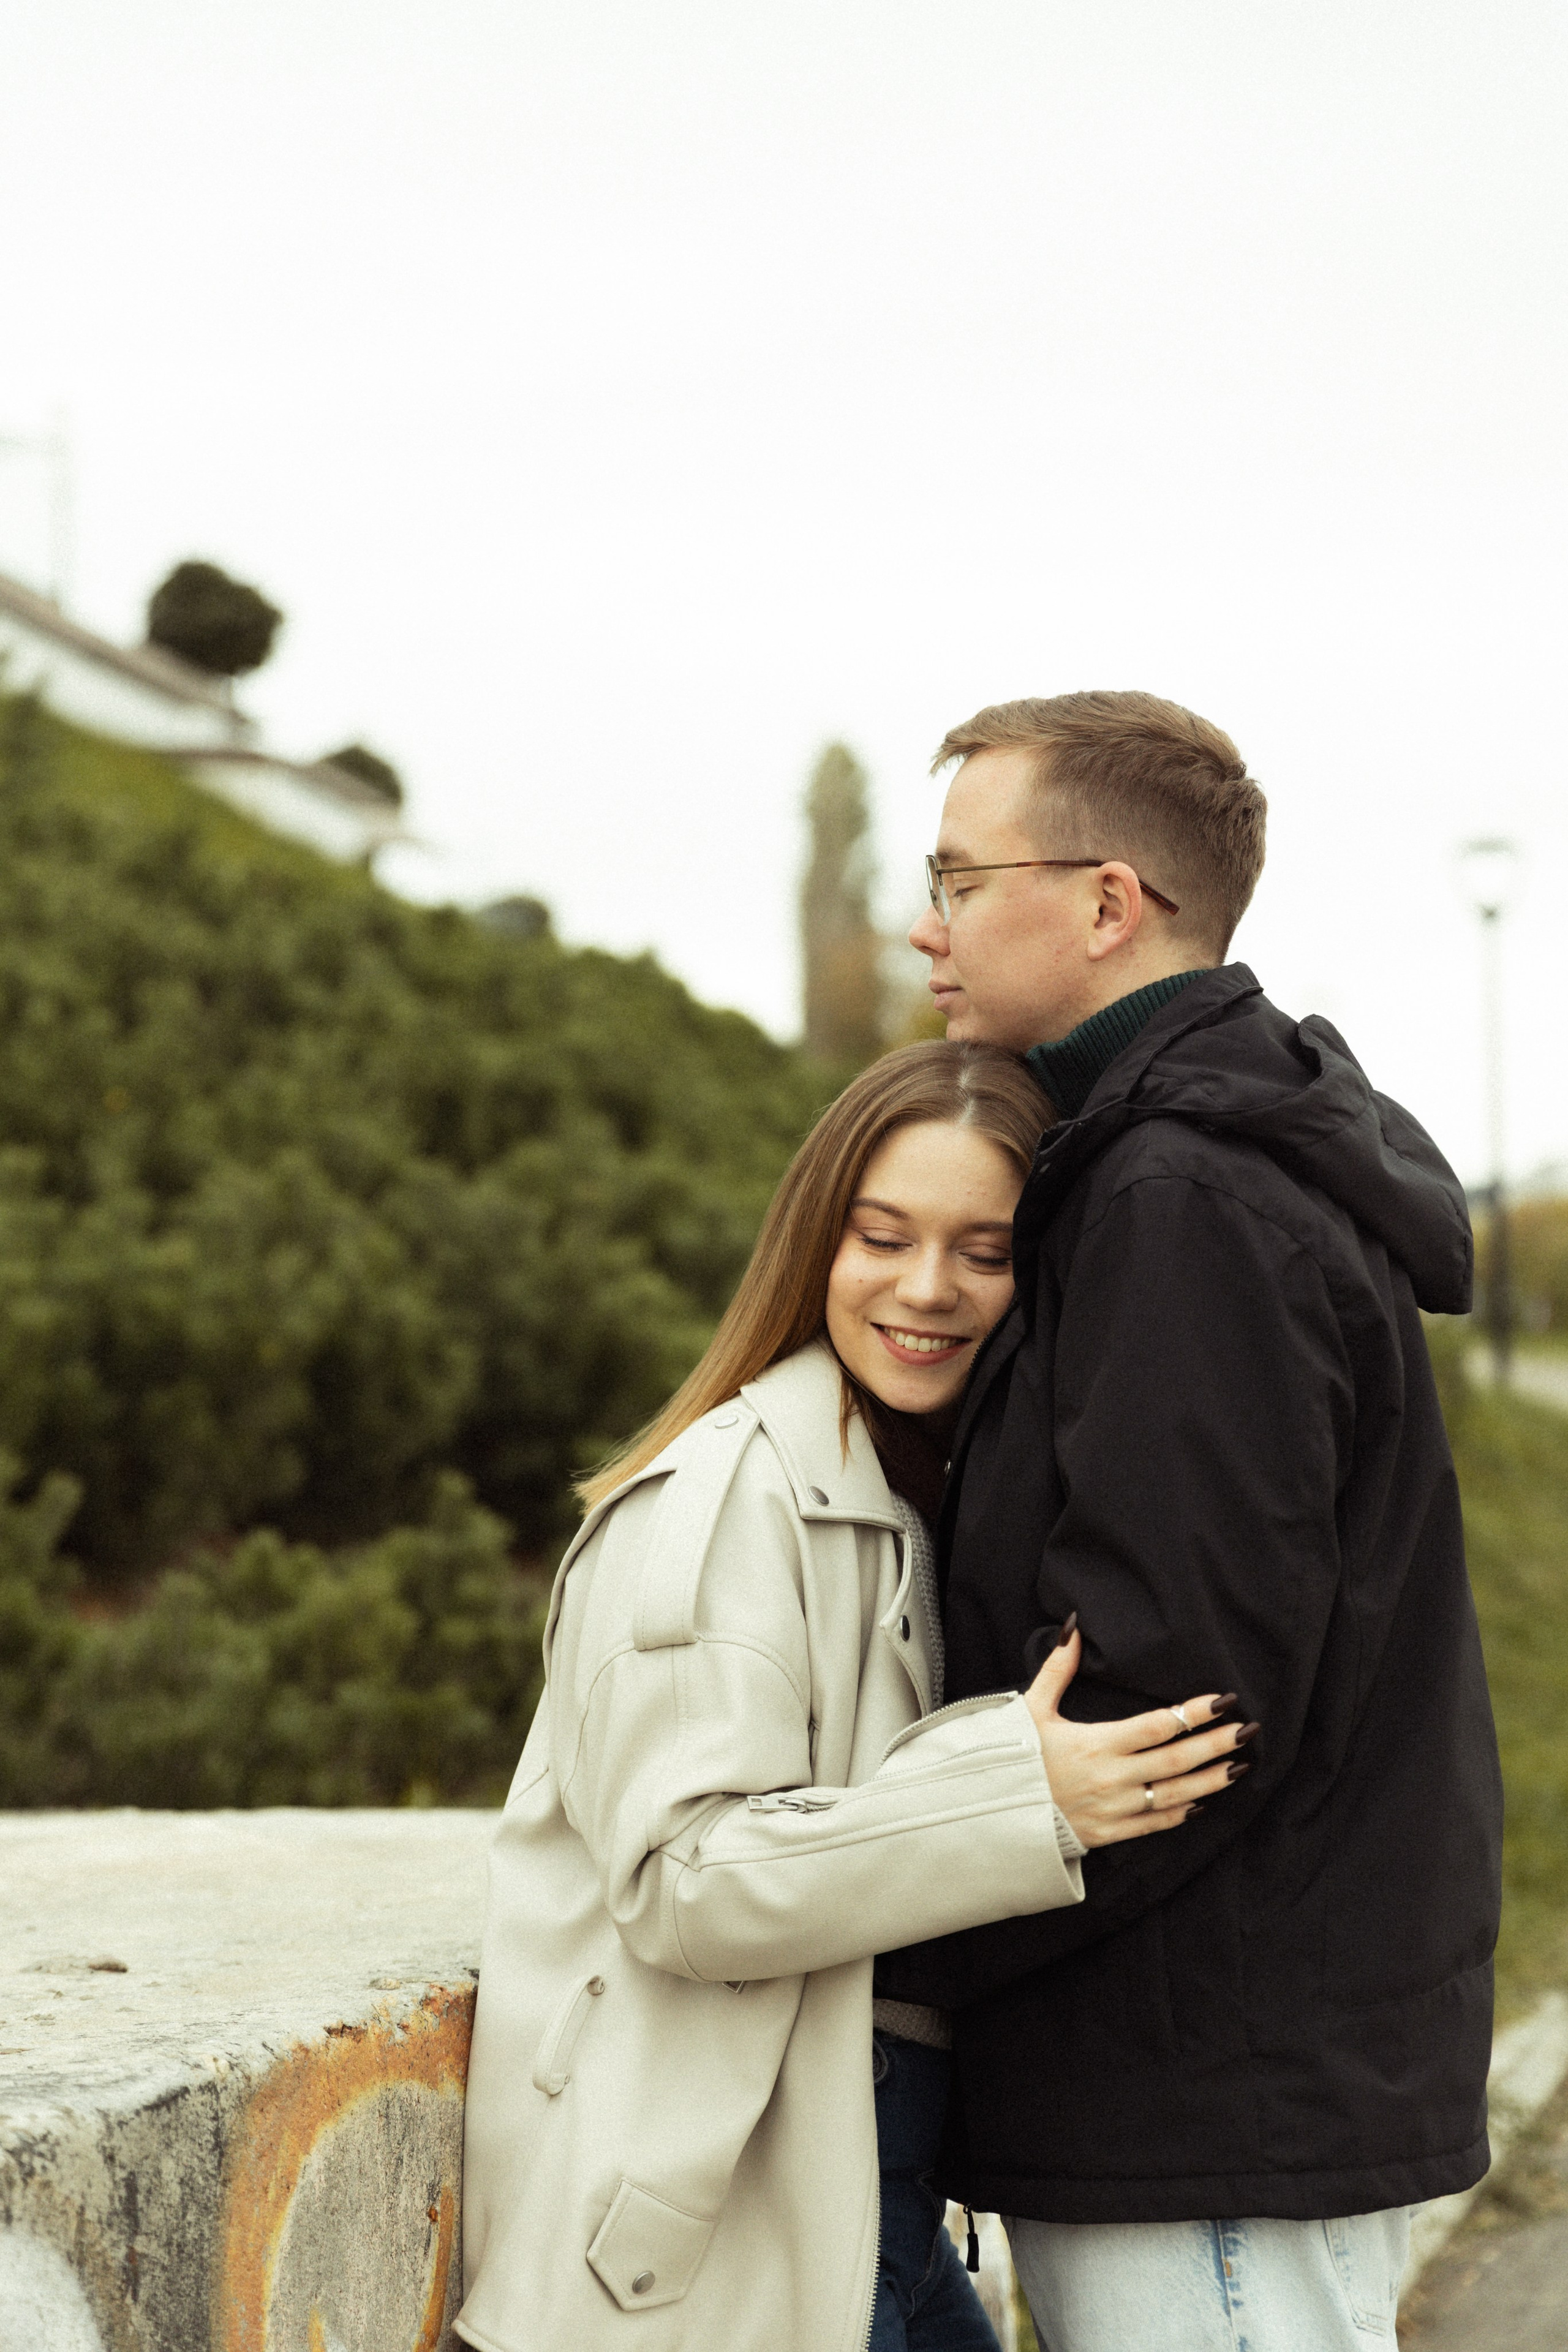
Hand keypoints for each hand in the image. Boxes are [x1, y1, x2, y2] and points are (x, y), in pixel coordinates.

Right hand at [1023, 1622, 1256, 1848]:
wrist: (992, 1812)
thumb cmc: (1014, 1756)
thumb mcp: (1032, 1708)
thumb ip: (1059, 1669)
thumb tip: (1075, 1627)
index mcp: (1096, 1744)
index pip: (1158, 1726)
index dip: (1194, 1713)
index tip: (1223, 1701)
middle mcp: (1112, 1778)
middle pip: (1176, 1760)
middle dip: (1216, 1745)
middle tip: (1248, 1731)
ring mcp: (1113, 1809)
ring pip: (1175, 1795)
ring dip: (1211, 1780)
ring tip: (1241, 1766)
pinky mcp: (1109, 1834)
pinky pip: (1155, 1823)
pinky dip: (1181, 1812)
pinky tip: (1203, 1801)